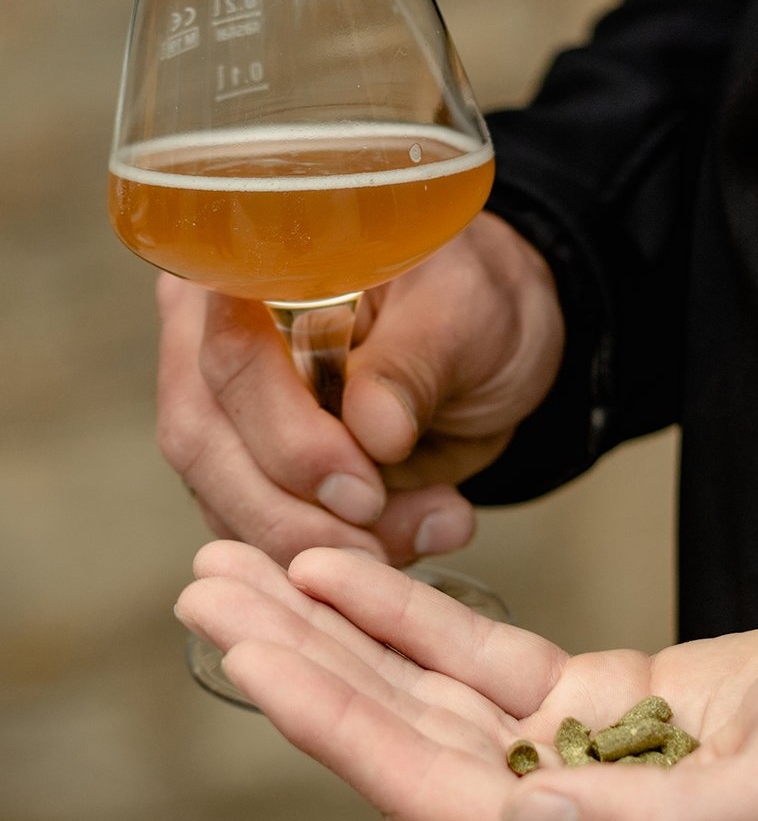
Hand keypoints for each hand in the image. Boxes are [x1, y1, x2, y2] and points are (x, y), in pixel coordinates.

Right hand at [156, 212, 563, 565]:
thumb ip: (415, 364)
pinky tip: (416, 536)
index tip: (364, 490)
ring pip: (224, 500)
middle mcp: (209, 333)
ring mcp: (217, 407)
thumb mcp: (466, 312)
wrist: (487, 341)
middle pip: (206, 441)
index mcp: (252, 265)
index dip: (286, 435)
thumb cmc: (470, 299)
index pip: (230, 354)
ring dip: (324, 543)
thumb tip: (374, 429)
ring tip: (432, 528)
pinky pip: (258, 533)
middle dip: (299, 512)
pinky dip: (335, 554)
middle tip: (391, 539)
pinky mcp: (240, 470)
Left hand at [175, 542, 757, 820]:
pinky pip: (476, 652)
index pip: (429, 792)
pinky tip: (341, 570)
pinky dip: (407, 610)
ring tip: (242, 569)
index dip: (334, 721)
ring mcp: (563, 755)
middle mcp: (557, 820)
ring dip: (329, 627)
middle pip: (395, 734)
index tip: (247, 651)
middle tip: (202, 589)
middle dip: (295, 663)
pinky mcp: (584, 699)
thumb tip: (521, 817)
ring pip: (418, 687)